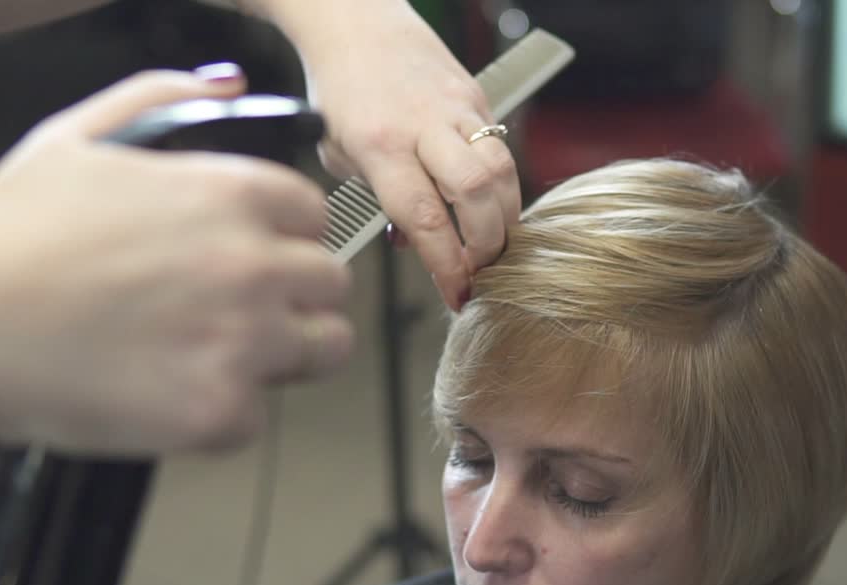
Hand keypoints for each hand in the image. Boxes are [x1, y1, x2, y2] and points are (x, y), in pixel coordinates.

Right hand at [0, 67, 353, 452]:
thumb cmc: (9, 236)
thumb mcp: (81, 136)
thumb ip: (163, 98)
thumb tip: (226, 84)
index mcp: (234, 194)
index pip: (314, 217)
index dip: (285, 240)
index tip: (259, 257)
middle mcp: (254, 264)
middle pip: (332, 284)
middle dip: (295, 297)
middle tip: (242, 312)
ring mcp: (245, 340)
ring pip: (327, 348)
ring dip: (287, 354)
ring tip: (220, 355)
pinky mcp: (221, 410)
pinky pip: (257, 416)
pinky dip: (219, 414)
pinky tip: (168, 392)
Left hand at [264, 0, 521, 309]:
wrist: (354, 19)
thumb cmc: (340, 88)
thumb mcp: (339, 153)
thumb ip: (379, 199)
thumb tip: (417, 243)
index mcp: (380, 143)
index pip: (424, 217)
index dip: (447, 264)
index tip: (458, 295)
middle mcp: (424, 124)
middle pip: (478, 192)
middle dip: (488, 243)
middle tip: (483, 270)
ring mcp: (457, 108)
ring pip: (503, 170)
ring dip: (506, 217)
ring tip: (495, 244)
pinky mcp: (478, 98)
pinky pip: (502, 150)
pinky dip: (503, 187)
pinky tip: (492, 207)